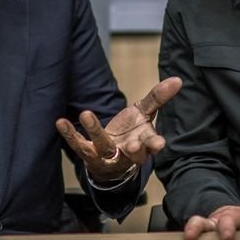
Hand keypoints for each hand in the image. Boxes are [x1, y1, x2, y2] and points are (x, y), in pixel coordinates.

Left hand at [56, 76, 181, 181]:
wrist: (111, 160)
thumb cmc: (131, 133)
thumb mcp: (144, 114)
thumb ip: (158, 98)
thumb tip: (178, 79)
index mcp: (143, 143)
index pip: (152, 144)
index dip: (155, 145)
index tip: (159, 144)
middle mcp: (126, 152)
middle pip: (131, 153)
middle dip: (133, 150)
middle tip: (132, 145)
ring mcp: (106, 155)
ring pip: (102, 146)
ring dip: (95, 131)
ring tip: (86, 113)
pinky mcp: (88, 154)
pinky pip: (78, 145)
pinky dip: (70, 134)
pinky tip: (60, 122)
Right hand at [184, 205, 239, 239]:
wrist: (228, 216)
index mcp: (233, 218)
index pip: (230, 220)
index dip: (227, 228)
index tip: (226, 237)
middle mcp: (216, 222)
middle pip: (206, 222)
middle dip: (201, 228)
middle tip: (197, 237)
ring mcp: (206, 229)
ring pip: (195, 225)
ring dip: (191, 230)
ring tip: (187, 239)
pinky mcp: (199, 237)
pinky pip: (190, 238)